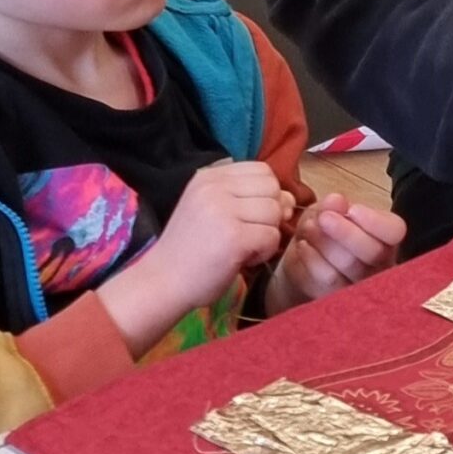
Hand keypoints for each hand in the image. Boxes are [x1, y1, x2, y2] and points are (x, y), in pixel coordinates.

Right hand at [98, 160, 291, 352]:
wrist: (161, 283)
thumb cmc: (190, 251)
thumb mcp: (212, 210)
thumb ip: (249, 199)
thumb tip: (291, 200)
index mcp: (209, 177)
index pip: (263, 170)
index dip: (267, 194)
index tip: (251, 216)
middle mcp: (214, 187)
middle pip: (273, 188)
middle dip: (271, 213)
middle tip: (249, 234)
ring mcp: (223, 210)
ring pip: (275, 211)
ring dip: (267, 234)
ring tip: (243, 248)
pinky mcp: (233, 236)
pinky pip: (272, 236)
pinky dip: (264, 252)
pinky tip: (243, 259)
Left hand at [266, 194, 405, 313]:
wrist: (303, 260)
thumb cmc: (324, 231)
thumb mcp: (327, 211)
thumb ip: (334, 205)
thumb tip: (336, 200)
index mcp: (387, 238)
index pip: (395, 231)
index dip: (374, 221)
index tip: (352, 210)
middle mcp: (380, 264)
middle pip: (373, 251)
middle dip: (345, 232)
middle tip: (323, 217)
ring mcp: (361, 286)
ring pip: (349, 265)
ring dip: (325, 242)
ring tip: (309, 227)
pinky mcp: (338, 298)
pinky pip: (327, 278)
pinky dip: (312, 258)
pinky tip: (303, 246)